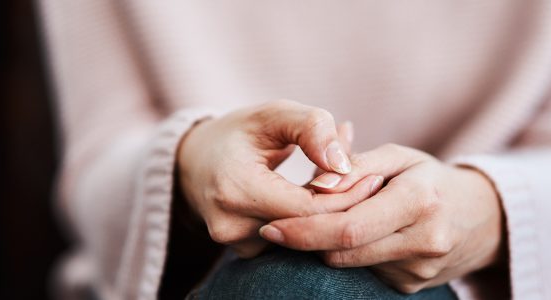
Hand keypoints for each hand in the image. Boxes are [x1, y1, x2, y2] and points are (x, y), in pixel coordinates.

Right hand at [177, 100, 378, 257]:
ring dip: (325, 214)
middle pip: (309, 228)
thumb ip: (312, 129)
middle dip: (342, 206)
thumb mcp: (274, 114)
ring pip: (302, 238)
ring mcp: (235, 244)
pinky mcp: (243, 252)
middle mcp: (231, 225)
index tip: (373, 178)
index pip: (309, 208)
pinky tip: (314, 198)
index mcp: (235, 188)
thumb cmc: (238, 133)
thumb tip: (344, 166)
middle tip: (369, 181)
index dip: (346, 195)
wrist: (194, 162)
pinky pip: (289, 241)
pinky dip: (307, 221)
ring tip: (339, 183)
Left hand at [259, 143, 503, 292]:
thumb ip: (355, 165)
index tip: (270, 228)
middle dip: (306, 240)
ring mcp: (418, 271)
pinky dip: (350, 254)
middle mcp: (423, 242)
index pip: (348, 228)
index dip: (304, 231)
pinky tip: (358, 234)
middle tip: (277, 228)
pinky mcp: (411, 286)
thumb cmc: (430, 178)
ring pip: (349, 264)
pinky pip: (363, 272)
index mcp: (419, 202)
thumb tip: (316, 186)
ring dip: (328, 245)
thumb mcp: (398, 157)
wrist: (481, 217)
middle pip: (343, 252)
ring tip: (331, 219)